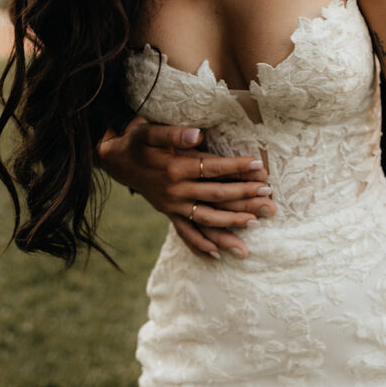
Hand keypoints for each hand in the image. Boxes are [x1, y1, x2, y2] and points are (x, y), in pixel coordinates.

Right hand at [97, 117, 275, 259]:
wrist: (116, 162)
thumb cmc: (136, 143)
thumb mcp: (149, 132)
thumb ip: (173, 134)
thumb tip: (197, 134)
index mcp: (175, 169)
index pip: (213, 169)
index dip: (237, 167)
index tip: (260, 167)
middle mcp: (175, 192)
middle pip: (216, 196)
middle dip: (245, 197)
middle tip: (269, 199)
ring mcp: (172, 206)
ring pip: (206, 219)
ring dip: (231, 224)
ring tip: (255, 225)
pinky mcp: (169, 214)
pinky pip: (186, 233)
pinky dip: (200, 245)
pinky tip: (218, 255)